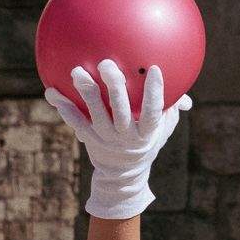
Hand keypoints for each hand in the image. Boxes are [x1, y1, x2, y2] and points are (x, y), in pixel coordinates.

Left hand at [44, 62, 189, 219]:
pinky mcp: (89, 139)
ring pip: (95, 113)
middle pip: (121, 109)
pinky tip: (51, 91)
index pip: (154, 111)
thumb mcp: (163, 130)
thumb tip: (187, 96)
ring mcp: (105, 138)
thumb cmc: (145, 142)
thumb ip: (172, 109)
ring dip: (86, 92)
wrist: (123, 176)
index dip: (155, 92)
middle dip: (113, 86)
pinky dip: (63, 108)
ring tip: (76, 71)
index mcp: (147, 132)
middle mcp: (126, 136)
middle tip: (106, 63)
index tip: (154, 69)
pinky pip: (75, 122)